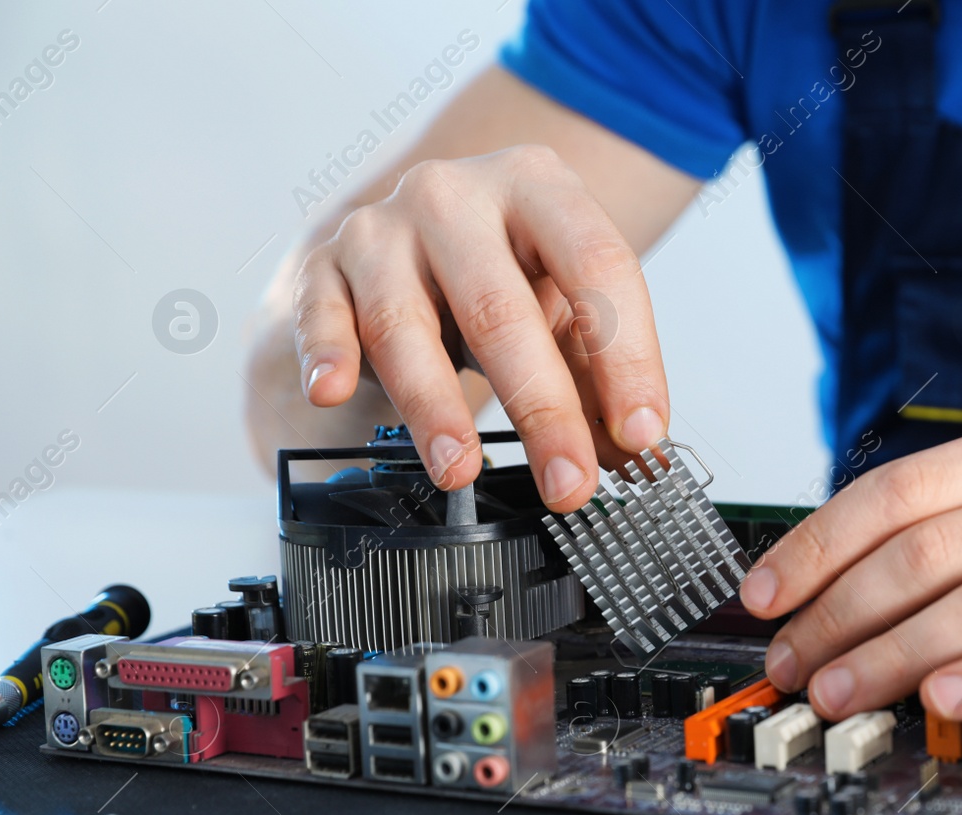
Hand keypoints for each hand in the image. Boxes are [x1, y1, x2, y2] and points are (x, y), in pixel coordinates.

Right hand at [292, 145, 669, 506]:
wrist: (421, 232)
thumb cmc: (508, 269)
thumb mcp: (567, 306)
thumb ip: (602, 374)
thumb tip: (632, 451)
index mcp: (540, 186)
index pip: (598, 265)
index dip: (627, 357)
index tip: (640, 432)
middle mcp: (458, 195)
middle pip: (503, 308)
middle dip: (542, 409)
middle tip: (568, 482)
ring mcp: (384, 226)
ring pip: (406, 322)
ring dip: (434, 408)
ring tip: (461, 469)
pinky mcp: (324, 264)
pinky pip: (321, 315)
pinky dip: (325, 354)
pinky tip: (333, 392)